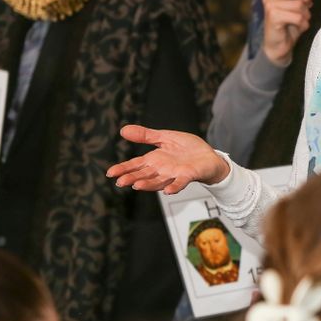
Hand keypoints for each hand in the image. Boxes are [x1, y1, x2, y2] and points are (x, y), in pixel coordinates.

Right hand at [106, 125, 230, 193]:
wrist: (209, 157)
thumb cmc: (187, 149)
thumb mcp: (165, 138)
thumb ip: (146, 136)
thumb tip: (123, 130)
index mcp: (155, 160)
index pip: (135, 165)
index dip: (123, 169)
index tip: (110, 173)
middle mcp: (162, 170)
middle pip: (144, 175)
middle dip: (132, 178)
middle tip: (120, 182)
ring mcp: (175, 174)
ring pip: (159, 181)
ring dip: (148, 184)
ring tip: (136, 186)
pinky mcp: (188, 175)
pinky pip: (180, 182)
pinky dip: (174, 186)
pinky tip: (167, 191)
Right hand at [261, 0, 312, 65]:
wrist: (279, 47)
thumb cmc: (288, 25)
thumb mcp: (296, 6)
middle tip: (307, 7)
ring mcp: (270, 5)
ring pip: (299, 5)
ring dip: (305, 15)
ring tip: (299, 22)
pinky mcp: (273, 16)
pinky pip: (297, 16)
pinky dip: (302, 24)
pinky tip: (296, 28)